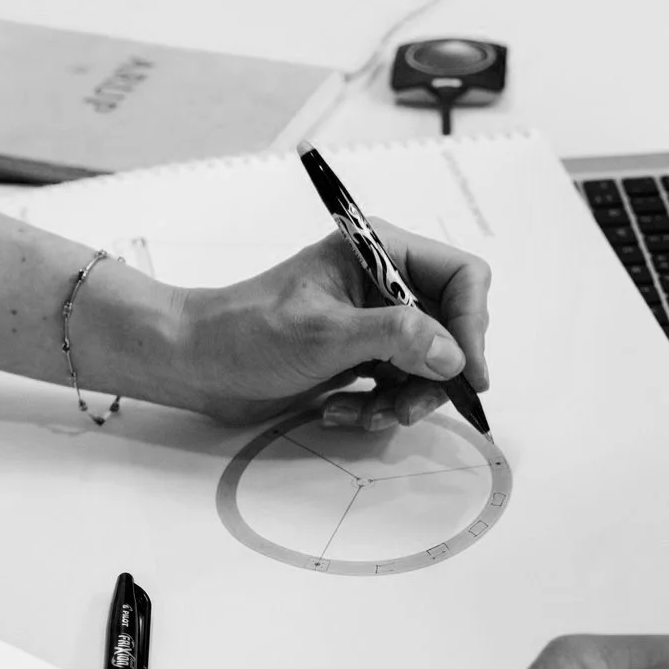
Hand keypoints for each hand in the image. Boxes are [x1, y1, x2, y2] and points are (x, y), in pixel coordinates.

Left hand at [169, 220, 490, 427]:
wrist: (196, 364)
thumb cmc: (246, 331)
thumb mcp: (324, 333)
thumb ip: (395, 337)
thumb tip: (452, 354)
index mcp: (379, 253)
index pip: (460, 277)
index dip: (472, 325)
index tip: (467, 373)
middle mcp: (383, 284)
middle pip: (450, 328)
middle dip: (435, 374)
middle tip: (407, 406)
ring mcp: (373, 323)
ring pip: (428, 366)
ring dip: (404, 399)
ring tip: (365, 415)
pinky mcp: (360, 357)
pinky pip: (398, 387)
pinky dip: (379, 408)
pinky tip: (341, 413)